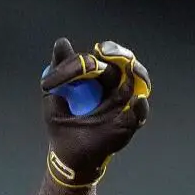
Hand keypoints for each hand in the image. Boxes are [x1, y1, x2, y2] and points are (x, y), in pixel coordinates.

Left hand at [40, 37, 151, 186]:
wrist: (68, 153)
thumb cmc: (62, 122)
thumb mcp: (54, 93)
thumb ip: (59, 69)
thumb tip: (62, 42)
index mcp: (97, 78)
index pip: (105, 57)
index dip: (104, 51)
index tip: (97, 51)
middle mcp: (114, 88)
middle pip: (125, 65)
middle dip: (119, 55)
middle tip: (106, 52)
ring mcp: (123, 104)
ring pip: (138, 83)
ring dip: (137, 73)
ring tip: (131, 67)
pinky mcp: (127, 123)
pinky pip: (138, 114)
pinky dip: (140, 108)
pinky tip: (137, 100)